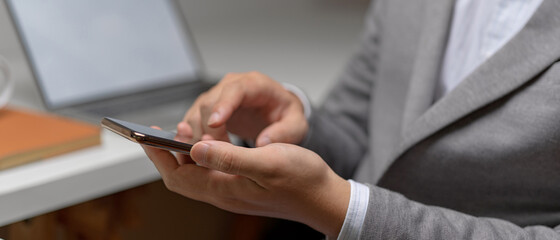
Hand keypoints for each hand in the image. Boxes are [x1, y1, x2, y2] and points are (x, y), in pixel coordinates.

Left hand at [142, 141, 349, 237]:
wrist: (324, 198)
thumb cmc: (302, 179)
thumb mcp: (267, 162)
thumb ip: (230, 157)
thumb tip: (196, 147)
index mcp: (225, 189)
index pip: (178, 176)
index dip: (160, 156)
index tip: (147, 137)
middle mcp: (224, 194)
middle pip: (182, 177)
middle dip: (165, 155)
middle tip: (158, 133)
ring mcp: (232, 193)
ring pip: (195, 176)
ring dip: (183, 155)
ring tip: (179, 133)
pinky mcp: (241, 188)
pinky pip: (210, 174)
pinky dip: (201, 157)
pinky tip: (208, 144)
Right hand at [179, 71, 307, 145]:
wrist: (277, 112)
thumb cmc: (285, 115)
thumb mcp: (296, 124)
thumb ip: (284, 132)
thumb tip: (264, 143)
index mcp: (255, 85)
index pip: (234, 90)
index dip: (222, 106)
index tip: (214, 125)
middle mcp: (232, 86)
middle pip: (208, 102)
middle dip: (207, 129)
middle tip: (215, 152)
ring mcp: (217, 96)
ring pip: (196, 112)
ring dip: (198, 136)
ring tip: (211, 156)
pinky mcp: (208, 109)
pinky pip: (192, 121)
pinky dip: (192, 137)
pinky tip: (199, 151)